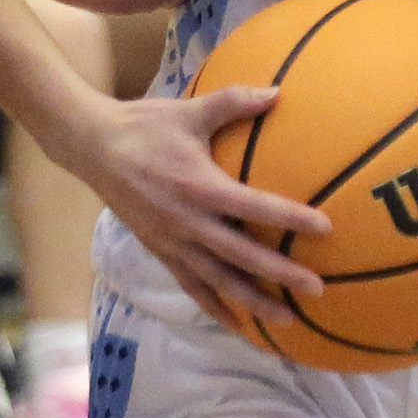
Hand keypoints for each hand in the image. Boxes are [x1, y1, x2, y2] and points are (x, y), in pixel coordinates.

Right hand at [56, 85, 330, 326]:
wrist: (92, 148)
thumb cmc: (144, 126)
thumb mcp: (190, 111)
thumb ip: (235, 102)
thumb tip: (278, 92)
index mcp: (200, 187)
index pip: (254, 207)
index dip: (290, 218)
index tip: (326, 228)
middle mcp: (188, 222)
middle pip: (242, 255)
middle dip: (281, 274)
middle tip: (317, 288)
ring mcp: (173, 242)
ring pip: (219, 280)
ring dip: (253, 301)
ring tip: (288, 319)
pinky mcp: (160, 251)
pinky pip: (191, 286)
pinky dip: (215, 307)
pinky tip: (237, 324)